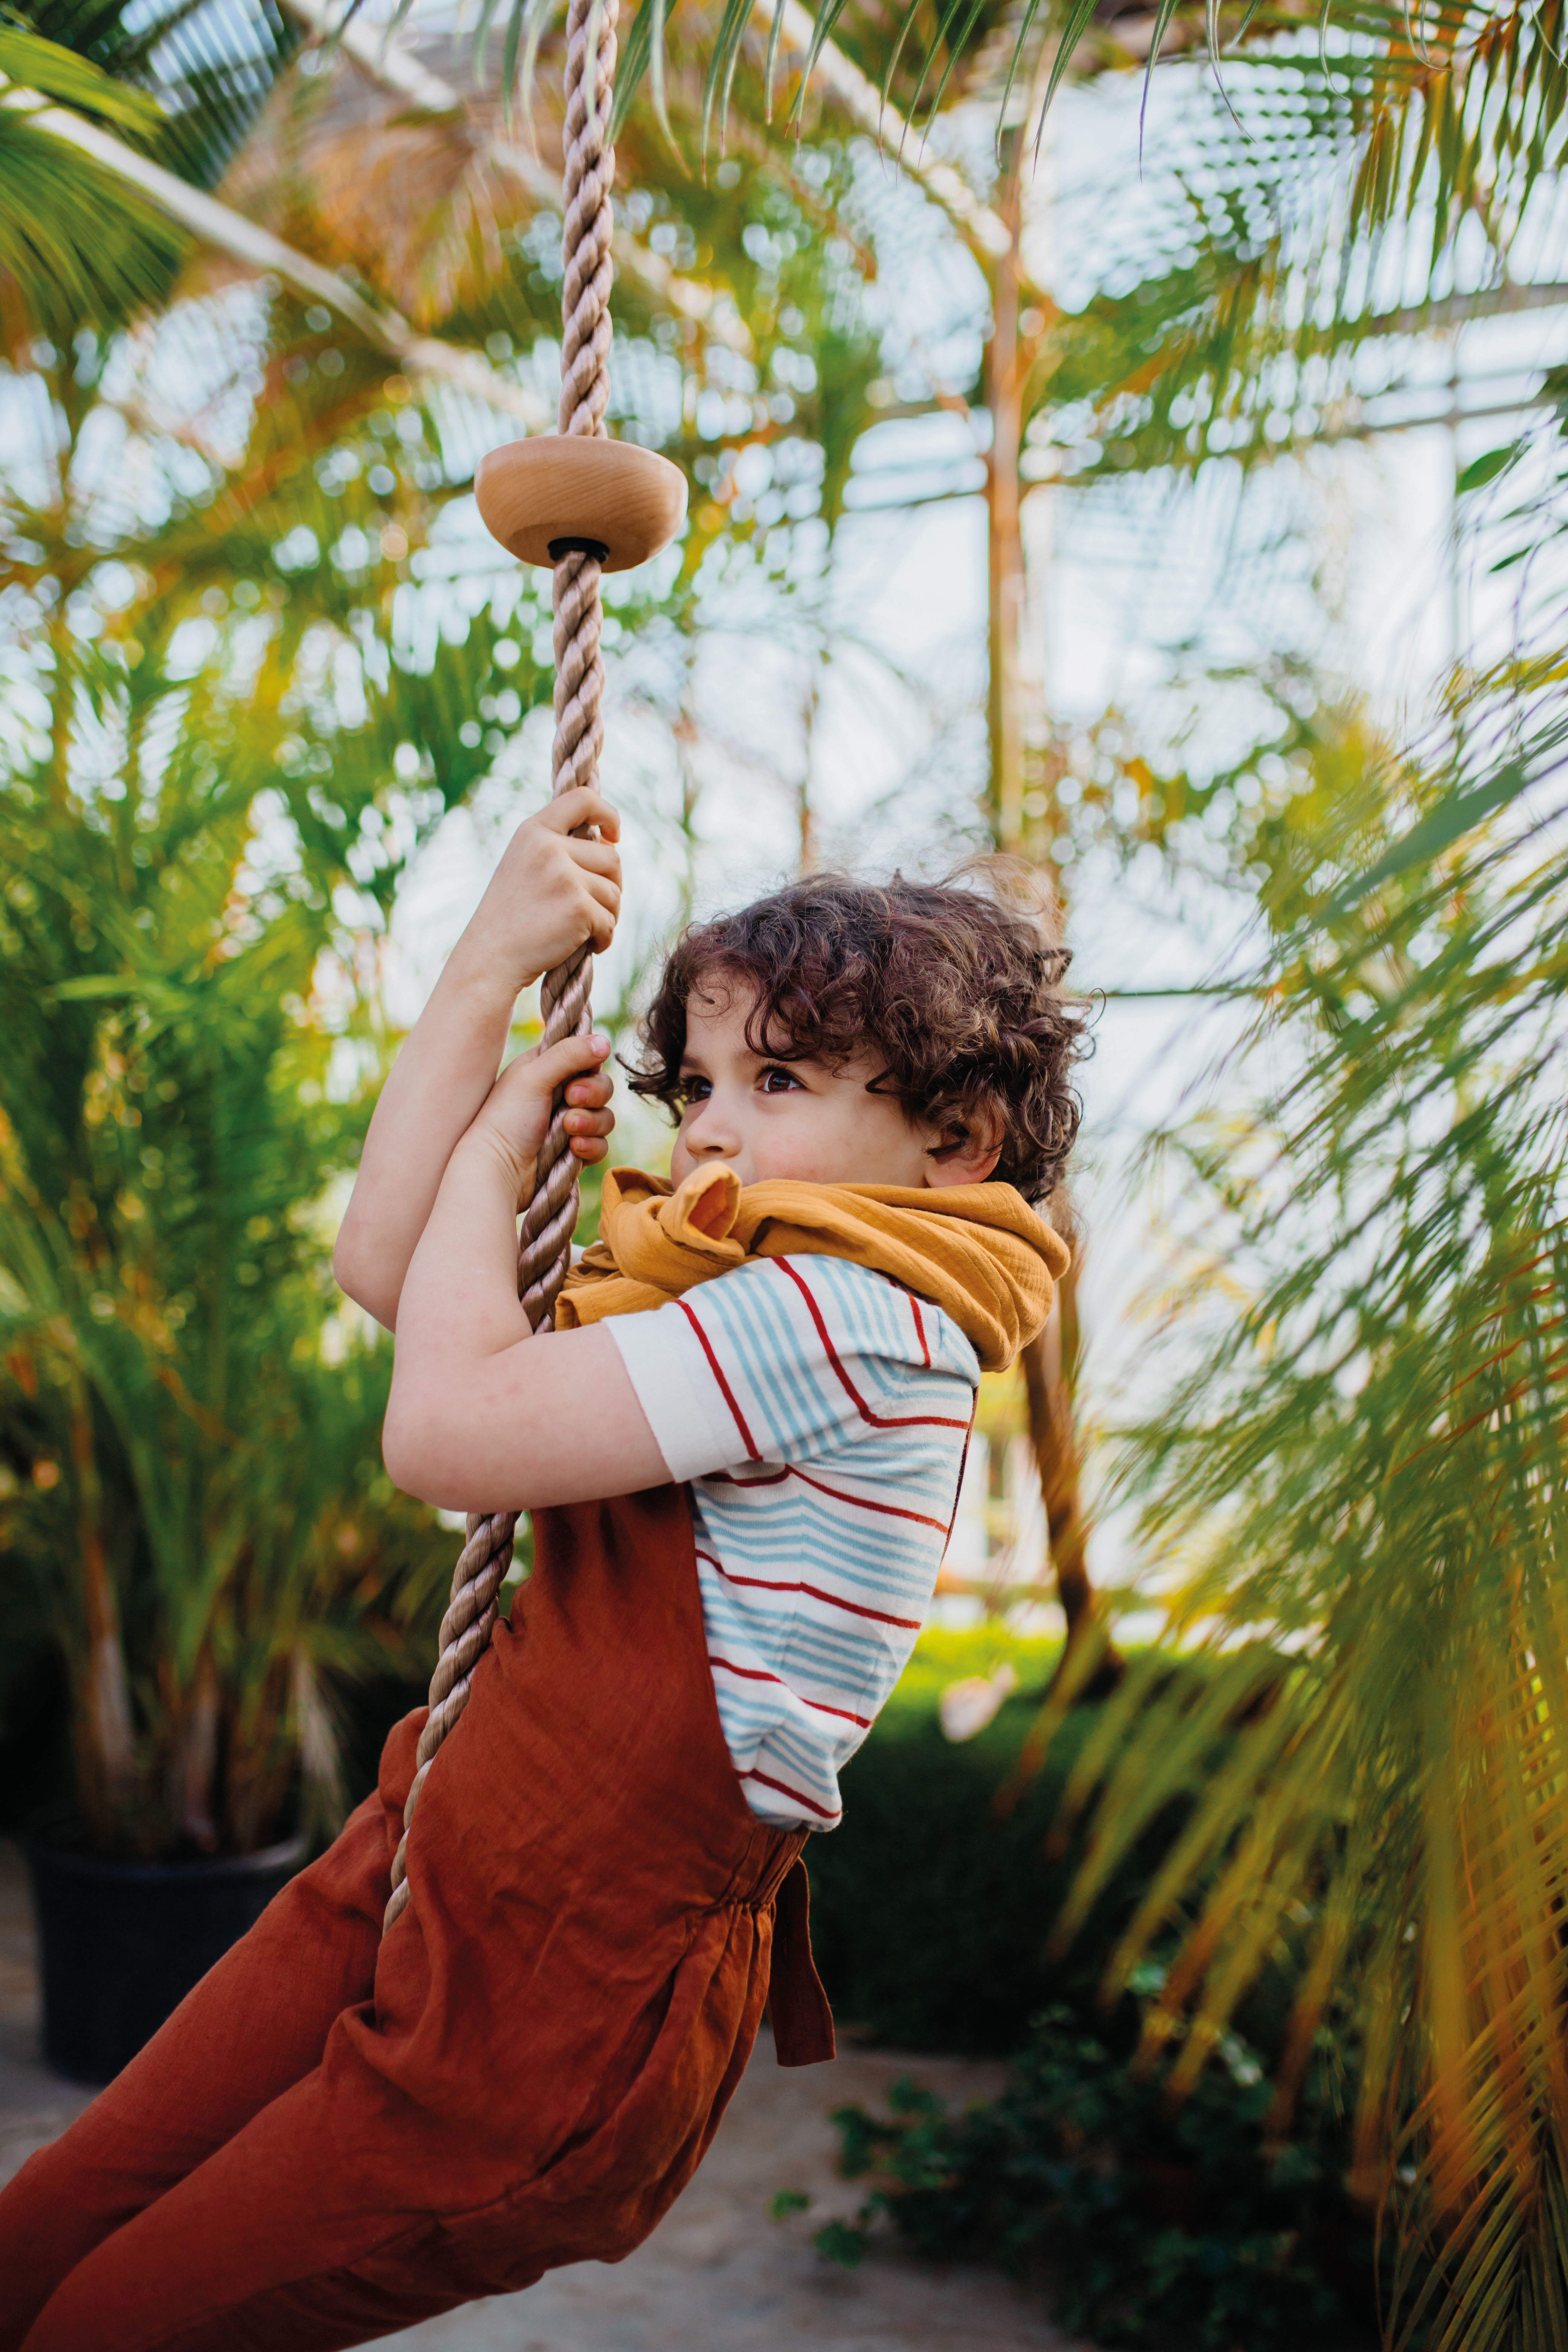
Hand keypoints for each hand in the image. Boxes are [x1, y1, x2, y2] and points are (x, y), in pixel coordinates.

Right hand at [459, 788, 620, 1001]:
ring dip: (607, 915)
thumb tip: (609, 845)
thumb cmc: (510, 919)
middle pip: (611, 857)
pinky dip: (603, 938)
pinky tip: (583, 946)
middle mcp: (548, 847)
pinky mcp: (578, 906)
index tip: (614, 836)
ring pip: (615, 892)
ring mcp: (564, 876)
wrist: (489, 959)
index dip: (608, 814)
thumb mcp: (526, 867)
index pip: (583, 799)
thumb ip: (559, 849)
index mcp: (533, 831)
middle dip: (610, 886)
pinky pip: (610, 921)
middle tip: (591, 908)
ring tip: (580, 930)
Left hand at [466, 1029, 615, 1202]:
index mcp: (548, 1067)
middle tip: (570, 1100)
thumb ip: (568, 1055)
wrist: (498, 1169)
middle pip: (603, 1086)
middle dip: (593, 1095)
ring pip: (605, 1117)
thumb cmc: (507, 1118)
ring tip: (567, 1130)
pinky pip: (601, 1145)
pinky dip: (590, 1147)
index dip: (590, 1065)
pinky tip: (573, 1149)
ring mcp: (569, 1123)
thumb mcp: (534, 1077)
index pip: (587, 1057)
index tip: (575, 1077)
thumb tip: (605, 1040)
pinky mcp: (574, 1150)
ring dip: (591, 1123)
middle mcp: (561, 1093)